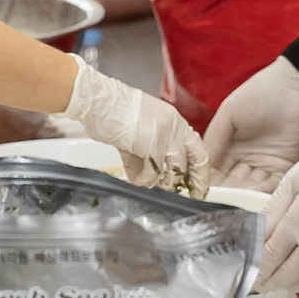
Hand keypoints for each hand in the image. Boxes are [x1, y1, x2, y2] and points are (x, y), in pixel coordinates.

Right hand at [61, 61, 208, 192]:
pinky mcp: (152, 145)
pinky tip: (136, 180)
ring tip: (155, 187)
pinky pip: (153, 173)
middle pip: (197, 158)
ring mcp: (166, 134)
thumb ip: (143, 155)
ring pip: (176, 169)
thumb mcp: (137, 132)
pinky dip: (144, 180)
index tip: (196, 184)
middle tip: (190, 196)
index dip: (198, 168)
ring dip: (166, 184)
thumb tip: (142, 177)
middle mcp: (174, 125)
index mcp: (173, 120)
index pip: (196, 147)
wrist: (99, 101)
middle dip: (196, 181)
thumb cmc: (113, 112)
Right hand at [204, 58, 298, 190]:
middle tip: (215, 204)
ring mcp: (265, 164)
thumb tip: (201, 166)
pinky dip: (260, 192)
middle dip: (224, 193)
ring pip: (249, 187)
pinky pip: (270, 185)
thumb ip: (213, 139)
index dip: (208, 181)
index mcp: (230, 145)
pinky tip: (249, 196)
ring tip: (231, 202)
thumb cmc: (260, 93)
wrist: (296, 87)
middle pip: (231, 182)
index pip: (215, 170)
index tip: (200, 194)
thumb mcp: (228, 113)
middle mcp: (246, 158)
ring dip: (240, 195)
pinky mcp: (284, 167)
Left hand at [258, 132, 298, 292]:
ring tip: (282, 281)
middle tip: (261, 283)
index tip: (250, 274)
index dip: (257, 269)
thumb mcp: (291, 182)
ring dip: (293, 285)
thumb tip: (255, 238)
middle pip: (289, 274)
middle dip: (270, 282)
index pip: (270, 256)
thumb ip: (271, 213)